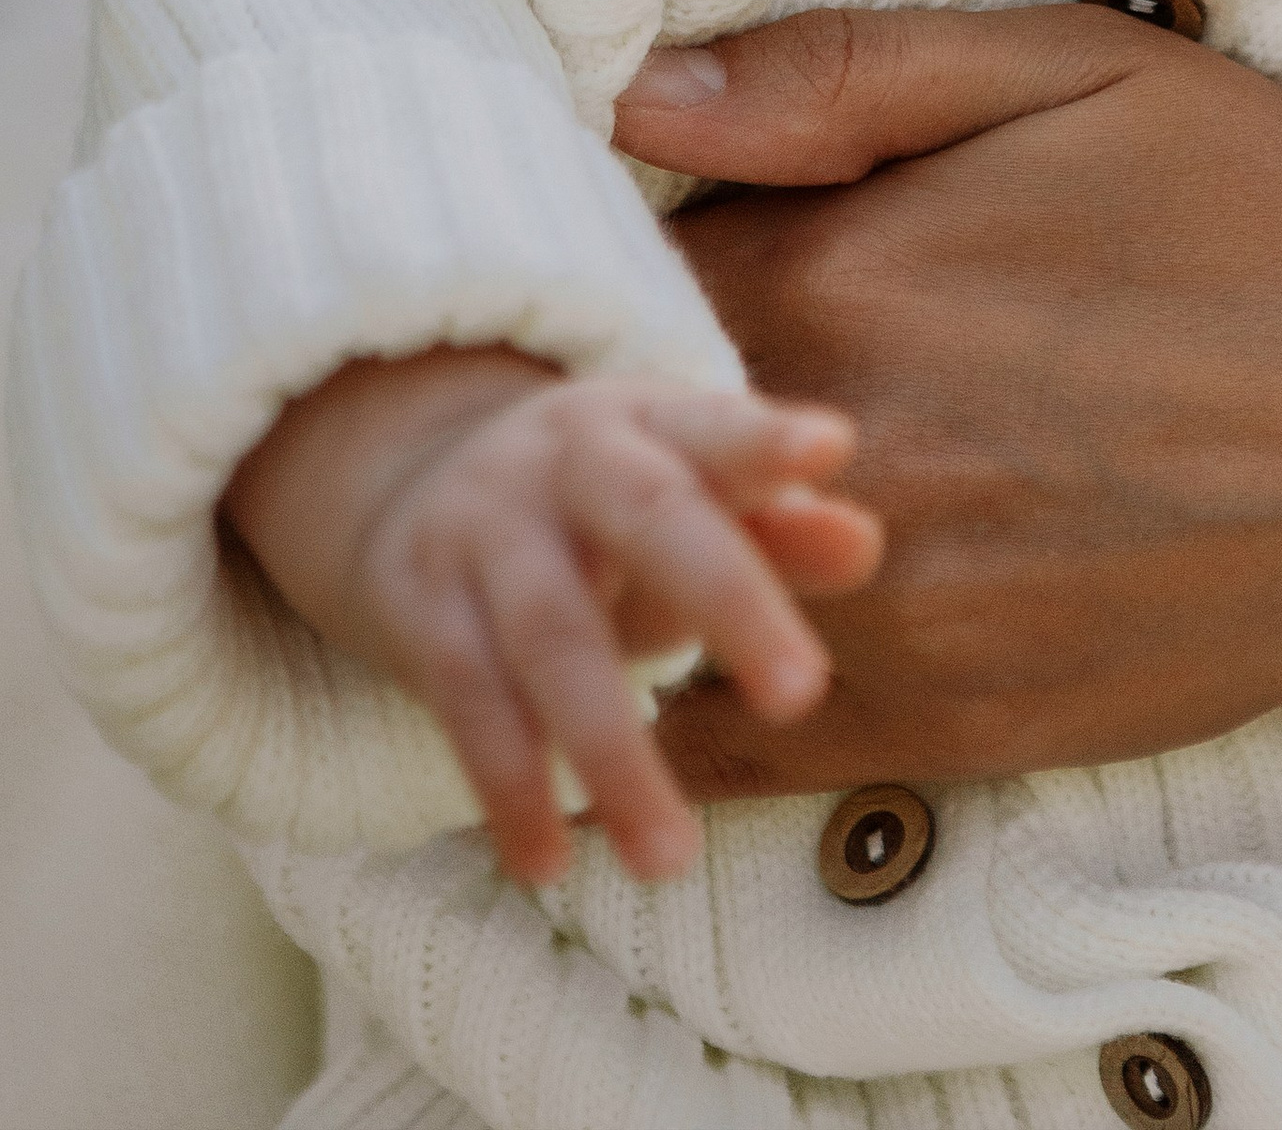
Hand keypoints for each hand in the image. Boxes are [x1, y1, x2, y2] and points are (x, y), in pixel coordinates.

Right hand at [223, 348, 879, 884]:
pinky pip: (468, 703)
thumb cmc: (602, 506)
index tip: (831, 447)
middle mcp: (567, 459)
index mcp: (648, 420)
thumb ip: (779, 528)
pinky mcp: (423, 609)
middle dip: (728, 600)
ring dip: (612, 752)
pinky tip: (548, 866)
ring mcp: (487, 530)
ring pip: (553, 637)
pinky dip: (508, 787)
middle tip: (804, 695)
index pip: (715, 422)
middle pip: (650, 516)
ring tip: (671, 861)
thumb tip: (865, 544)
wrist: (410, 481)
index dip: (767, 438)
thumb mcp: (684, 497)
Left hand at [614, 3, 1281, 806]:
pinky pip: (742, 734)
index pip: (612, 275)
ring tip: (702, 495)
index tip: (643, 242)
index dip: (607, 255)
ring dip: (661, 544)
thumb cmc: (1280, 219)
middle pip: (624, 443)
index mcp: (850, 276)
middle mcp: (839, 460)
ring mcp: (889, 614)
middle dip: (619, 405)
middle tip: (659, 372)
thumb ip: (847, 75)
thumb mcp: (1079, 75)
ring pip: (669, 593)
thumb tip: (637, 90)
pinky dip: (710, 684)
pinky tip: (760, 615)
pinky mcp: (950, 729)